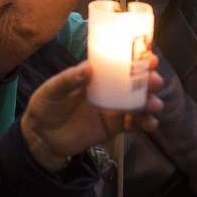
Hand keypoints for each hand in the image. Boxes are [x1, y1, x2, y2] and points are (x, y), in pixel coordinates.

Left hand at [20, 59, 162, 171]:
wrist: (41, 138)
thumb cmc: (45, 106)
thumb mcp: (52, 90)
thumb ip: (69, 79)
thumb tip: (89, 68)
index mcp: (95, 75)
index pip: (118, 63)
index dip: (136, 59)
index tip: (151, 58)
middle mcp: (108, 89)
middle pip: (134, 83)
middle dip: (148, 81)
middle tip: (154, 82)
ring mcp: (112, 108)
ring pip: (138, 103)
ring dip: (150, 102)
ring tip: (154, 105)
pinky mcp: (113, 127)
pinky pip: (133, 124)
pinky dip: (145, 123)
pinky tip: (150, 124)